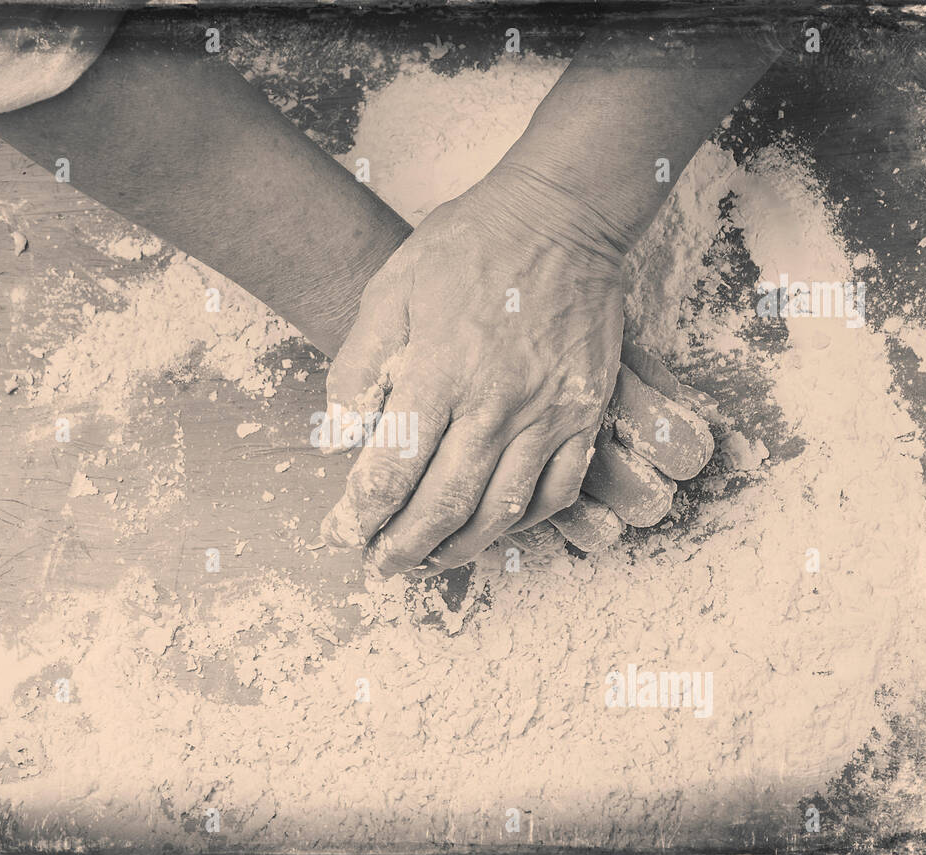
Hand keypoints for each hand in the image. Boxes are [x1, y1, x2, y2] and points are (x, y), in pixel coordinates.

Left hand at [319, 168, 712, 574]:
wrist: (562, 217)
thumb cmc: (468, 247)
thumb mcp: (390, 289)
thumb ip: (359, 366)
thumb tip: (342, 438)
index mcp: (440, 372)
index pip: (391, 468)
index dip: (361, 514)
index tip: (342, 535)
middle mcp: (496, 403)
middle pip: (443, 504)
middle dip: (402, 548)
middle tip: (379, 567)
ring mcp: (547, 413)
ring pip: (500, 511)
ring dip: (458, 548)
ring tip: (428, 562)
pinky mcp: (583, 414)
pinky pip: (557, 490)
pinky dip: (523, 523)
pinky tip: (494, 529)